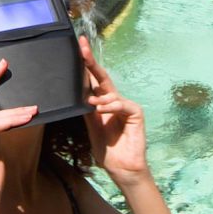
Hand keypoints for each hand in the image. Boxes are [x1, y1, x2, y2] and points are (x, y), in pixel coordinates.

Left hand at [79, 36, 148, 186]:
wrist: (121, 167)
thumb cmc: (106, 148)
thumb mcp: (91, 124)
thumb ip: (86, 107)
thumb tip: (77, 92)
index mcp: (102, 101)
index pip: (92, 79)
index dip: (85, 64)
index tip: (78, 46)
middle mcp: (114, 100)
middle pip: (102, 77)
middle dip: (91, 62)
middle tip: (82, 47)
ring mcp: (125, 105)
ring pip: (110, 92)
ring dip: (100, 97)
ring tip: (93, 104)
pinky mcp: (135, 113)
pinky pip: (122, 104)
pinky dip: (112, 106)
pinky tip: (103, 109)